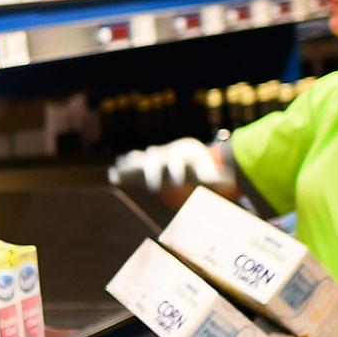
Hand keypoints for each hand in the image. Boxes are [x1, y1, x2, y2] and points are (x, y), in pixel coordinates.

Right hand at [109, 137, 226, 199]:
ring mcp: (157, 155)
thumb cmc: (205, 167)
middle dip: (153, 172)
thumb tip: (223, 180)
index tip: (177, 182)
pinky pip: (134, 163)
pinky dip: (124, 169)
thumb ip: (215, 176)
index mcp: (185, 149)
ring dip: (132, 166)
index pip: (178, 158)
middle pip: (157, 158)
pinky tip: (115, 176)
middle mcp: (168, 150)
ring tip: (120, 173)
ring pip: (142, 158)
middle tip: (153, 187)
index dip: (176, 169)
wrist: (194, 158)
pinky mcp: (148, 163)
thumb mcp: (214, 170)